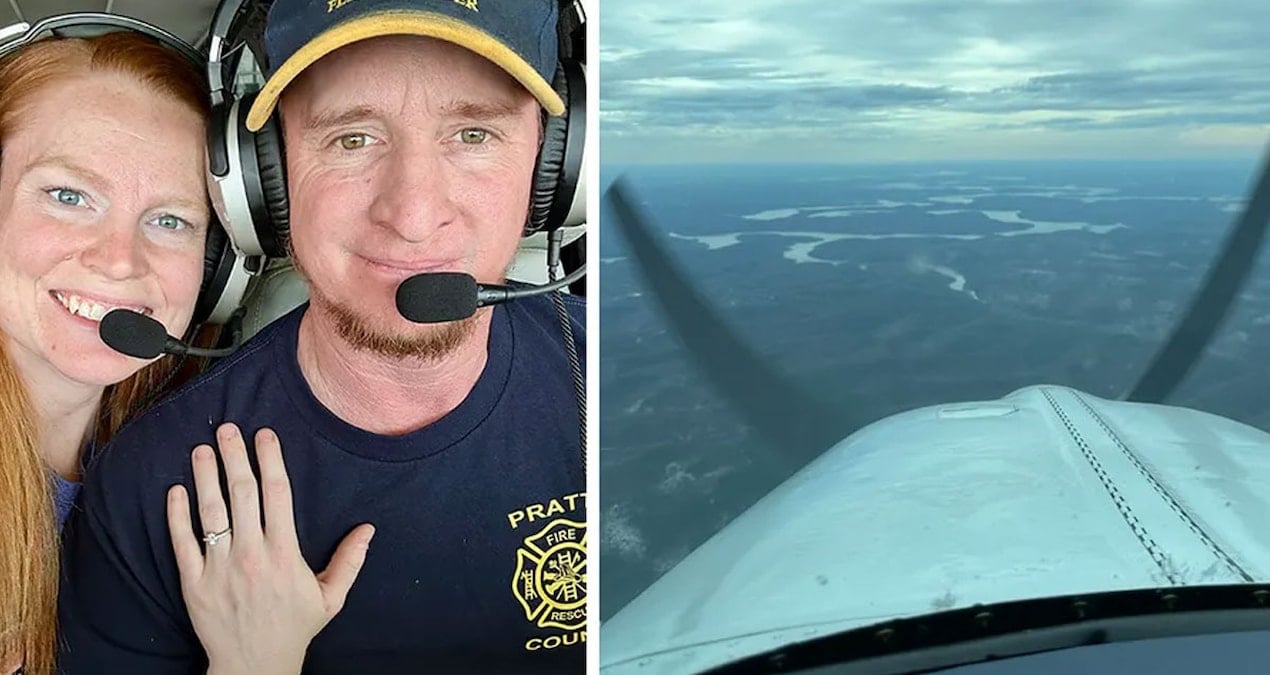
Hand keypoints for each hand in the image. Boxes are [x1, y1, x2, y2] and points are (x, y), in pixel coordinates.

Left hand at [167, 423, 374, 674]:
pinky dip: (177, 515)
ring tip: (201, 449)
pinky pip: (182, 542)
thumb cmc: (294, 629)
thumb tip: (368, 528)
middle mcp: (251, 555)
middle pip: (241, 494)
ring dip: (204, 477)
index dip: (270, 460)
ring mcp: (219, 568)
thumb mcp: (331, 598)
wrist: (254, 666)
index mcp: (285, 554)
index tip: (265, 435)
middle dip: (234, 457)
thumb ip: (349, 560)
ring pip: (210, 512)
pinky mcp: (193, 583)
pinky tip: (176, 491)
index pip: (277, 495)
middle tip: (227, 429)